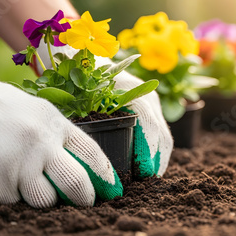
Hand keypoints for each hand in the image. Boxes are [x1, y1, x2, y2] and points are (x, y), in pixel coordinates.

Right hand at [0, 71, 122, 207]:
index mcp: (57, 124)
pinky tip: (6, 176)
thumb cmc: (10, 109)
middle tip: (85, 202)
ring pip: (43, 199)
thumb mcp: (44, 113)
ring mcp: (17, 161)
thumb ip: (63, 136)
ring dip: (42, 197)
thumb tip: (87, 166)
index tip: (112, 189)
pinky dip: (12, 194)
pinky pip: (13, 200)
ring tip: (33, 181)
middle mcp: (41, 142)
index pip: (91, 153)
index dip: (105, 175)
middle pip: (75, 183)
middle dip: (84, 198)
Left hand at [35, 44, 172, 176]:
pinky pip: (158, 132)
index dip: (148, 149)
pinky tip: (144, 168)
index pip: (148, 121)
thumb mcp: (73, 90)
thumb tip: (81, 153)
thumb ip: (77, 116)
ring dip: (157, 158)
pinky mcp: (148, 107)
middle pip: (161, 131)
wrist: (81, 51)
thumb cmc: (73, 72)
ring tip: (145, 181)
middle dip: (156, 160)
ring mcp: (149, 100)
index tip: (143, 172)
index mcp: (129, 87)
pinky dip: (154, 151)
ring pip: (163, 134)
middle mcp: (145, 93)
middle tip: (146, 184)